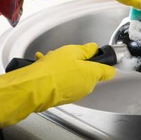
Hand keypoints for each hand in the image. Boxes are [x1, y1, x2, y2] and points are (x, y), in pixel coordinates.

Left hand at [0, 43, 114, 139]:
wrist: (31, 91)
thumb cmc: (60, 80)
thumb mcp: (90, 76)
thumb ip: (102, 72)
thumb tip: (109, 70)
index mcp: (75, 50)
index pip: (91, 48)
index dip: (98, 54)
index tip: (103, 59)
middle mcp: (61, 54)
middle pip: (77, 59)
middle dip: (83, 69)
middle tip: (88, 82)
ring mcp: (49, 64)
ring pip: (64, 68)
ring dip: (69, 76)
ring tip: (71, 89)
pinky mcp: (40, 75)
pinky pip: (52, 77)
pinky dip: (56, 82)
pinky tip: (56, 90)